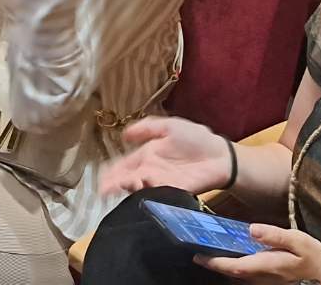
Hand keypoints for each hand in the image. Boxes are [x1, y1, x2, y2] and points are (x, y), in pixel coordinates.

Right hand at [99, 116, 233, 194]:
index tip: (100, 178)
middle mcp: (150, 171)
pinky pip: (157, 194)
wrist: (219, 155)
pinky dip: (147, 193)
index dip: (111, 172)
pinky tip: (139, 188)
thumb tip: (124, 134)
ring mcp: (161, 183)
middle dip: (114, 184)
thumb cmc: (195, 138)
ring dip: (128, 187)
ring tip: (119, 185)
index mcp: (147, 156)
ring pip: (139, 188)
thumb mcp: (169, 126)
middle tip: (103, 190)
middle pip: (127, 179)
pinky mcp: (174, 192)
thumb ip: (147, 128)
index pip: (124, 165)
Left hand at [202, 225, 320, 283]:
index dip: (214, 262)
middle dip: (213, 264)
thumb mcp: (298, 240)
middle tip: (197, 252)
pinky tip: (229, 256)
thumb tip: (252, 229)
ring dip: (222, 266)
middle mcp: (261, 276)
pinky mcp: (266, 280)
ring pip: (236, 275)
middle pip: (231, 272)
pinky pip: (244, 274)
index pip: (234, 266)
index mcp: (265, 265)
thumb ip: (274, 235)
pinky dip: (233, 267)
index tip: (199, 255)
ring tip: (208, 252)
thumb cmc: (311, 256)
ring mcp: (263, 280)